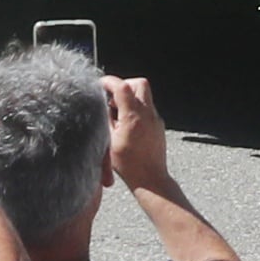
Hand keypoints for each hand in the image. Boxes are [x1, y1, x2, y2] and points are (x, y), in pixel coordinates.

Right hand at [104, 74, 175, 193]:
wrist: (150, 179)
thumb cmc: (128, 165)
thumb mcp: (108, 141)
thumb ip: (106, 119)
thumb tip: (104, 104)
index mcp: (133, 117)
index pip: (122, 86)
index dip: (109, 82)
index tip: (101, 84)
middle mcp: (148, 114)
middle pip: (139, 83)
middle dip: (124, 85)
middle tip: (112, 98)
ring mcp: (156, 119)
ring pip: (145, 95)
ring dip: (131, 97)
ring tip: (118, 113)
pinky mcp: (159, 125)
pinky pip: (148, 108)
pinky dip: (137, 108)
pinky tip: (127, 124)